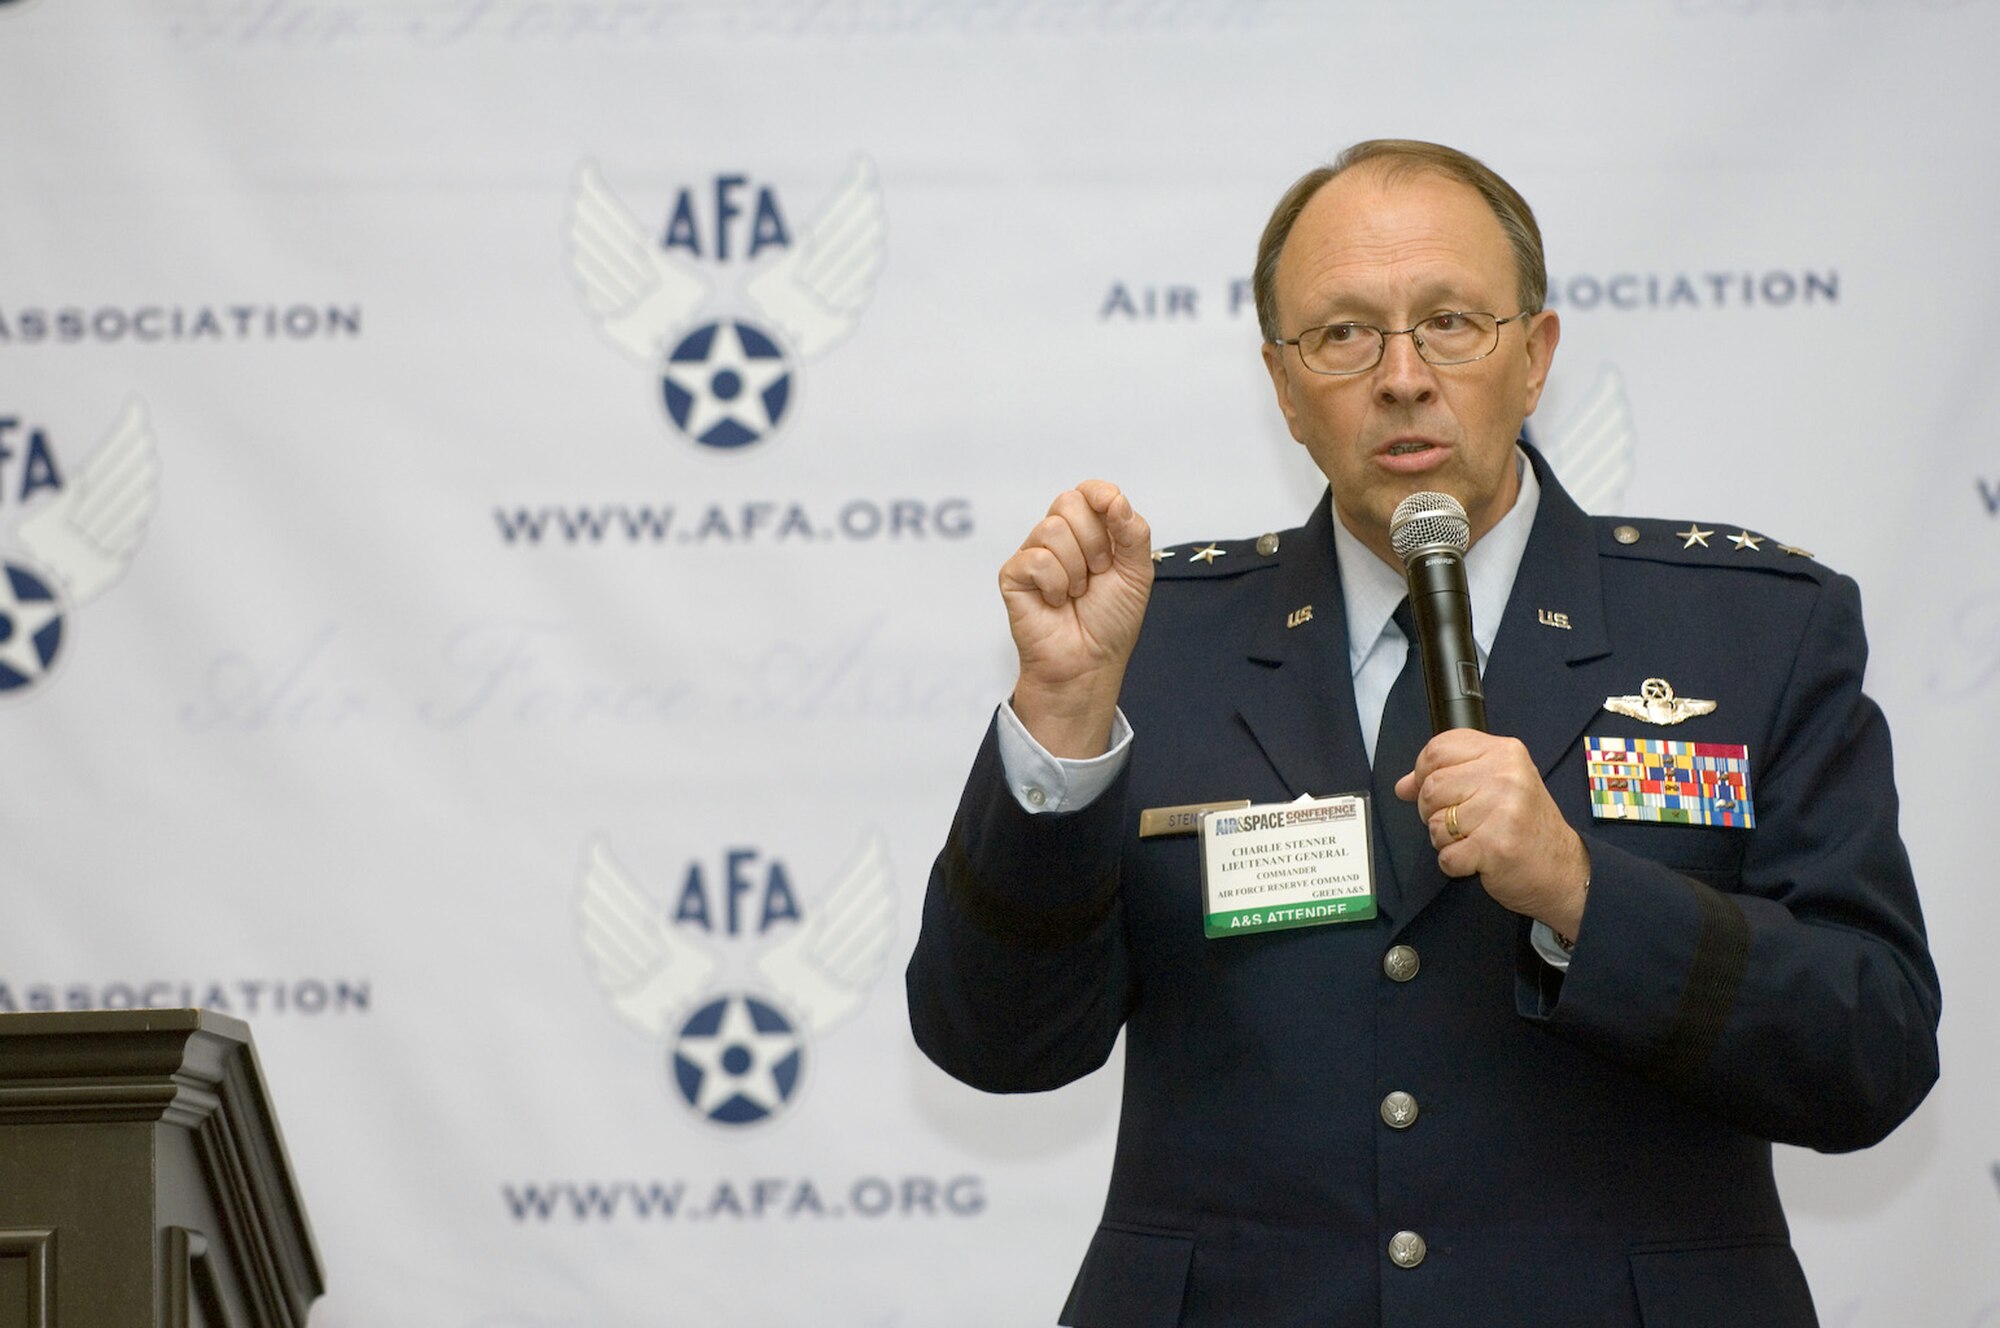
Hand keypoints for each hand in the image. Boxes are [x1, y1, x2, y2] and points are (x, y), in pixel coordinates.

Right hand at [999, 480, 1153, 757]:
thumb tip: (1116, 498)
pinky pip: (1036, 559)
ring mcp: (1034, 554)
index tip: (1113, 511)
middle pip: (1068, 502)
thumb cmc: (1111, 621)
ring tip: (1076, 593)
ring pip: (1052, 529)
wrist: (1089, 662)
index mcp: (1091, 531)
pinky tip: (1055, 602)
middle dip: (1094, 541)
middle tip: (1098, 573)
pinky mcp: (1014, 574)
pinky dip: (1055, 584)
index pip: (1088, 491)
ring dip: (1076, 569)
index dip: (1100, 495)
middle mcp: (1060, 537)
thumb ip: (1133, 532)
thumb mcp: (1137, 573)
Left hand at [1394, 730, 1591, 939]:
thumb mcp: (1495, 787)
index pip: (1437, 749)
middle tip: (1457, 823)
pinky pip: (1446, 855)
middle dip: (1431, 811)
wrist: (1563, 870)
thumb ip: (1449, 777)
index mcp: (1504, 753)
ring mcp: (1502, 810)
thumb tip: (1403, 786)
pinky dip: (1453, 864)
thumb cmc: (1525, 827)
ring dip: (1444, 840)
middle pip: (1431, 787)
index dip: (1423, 772)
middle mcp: (1505, 775)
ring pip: (1434, 822)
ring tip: (1473, 840)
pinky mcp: (1495, 846)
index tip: (1436, 790)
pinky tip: (1477, 859)